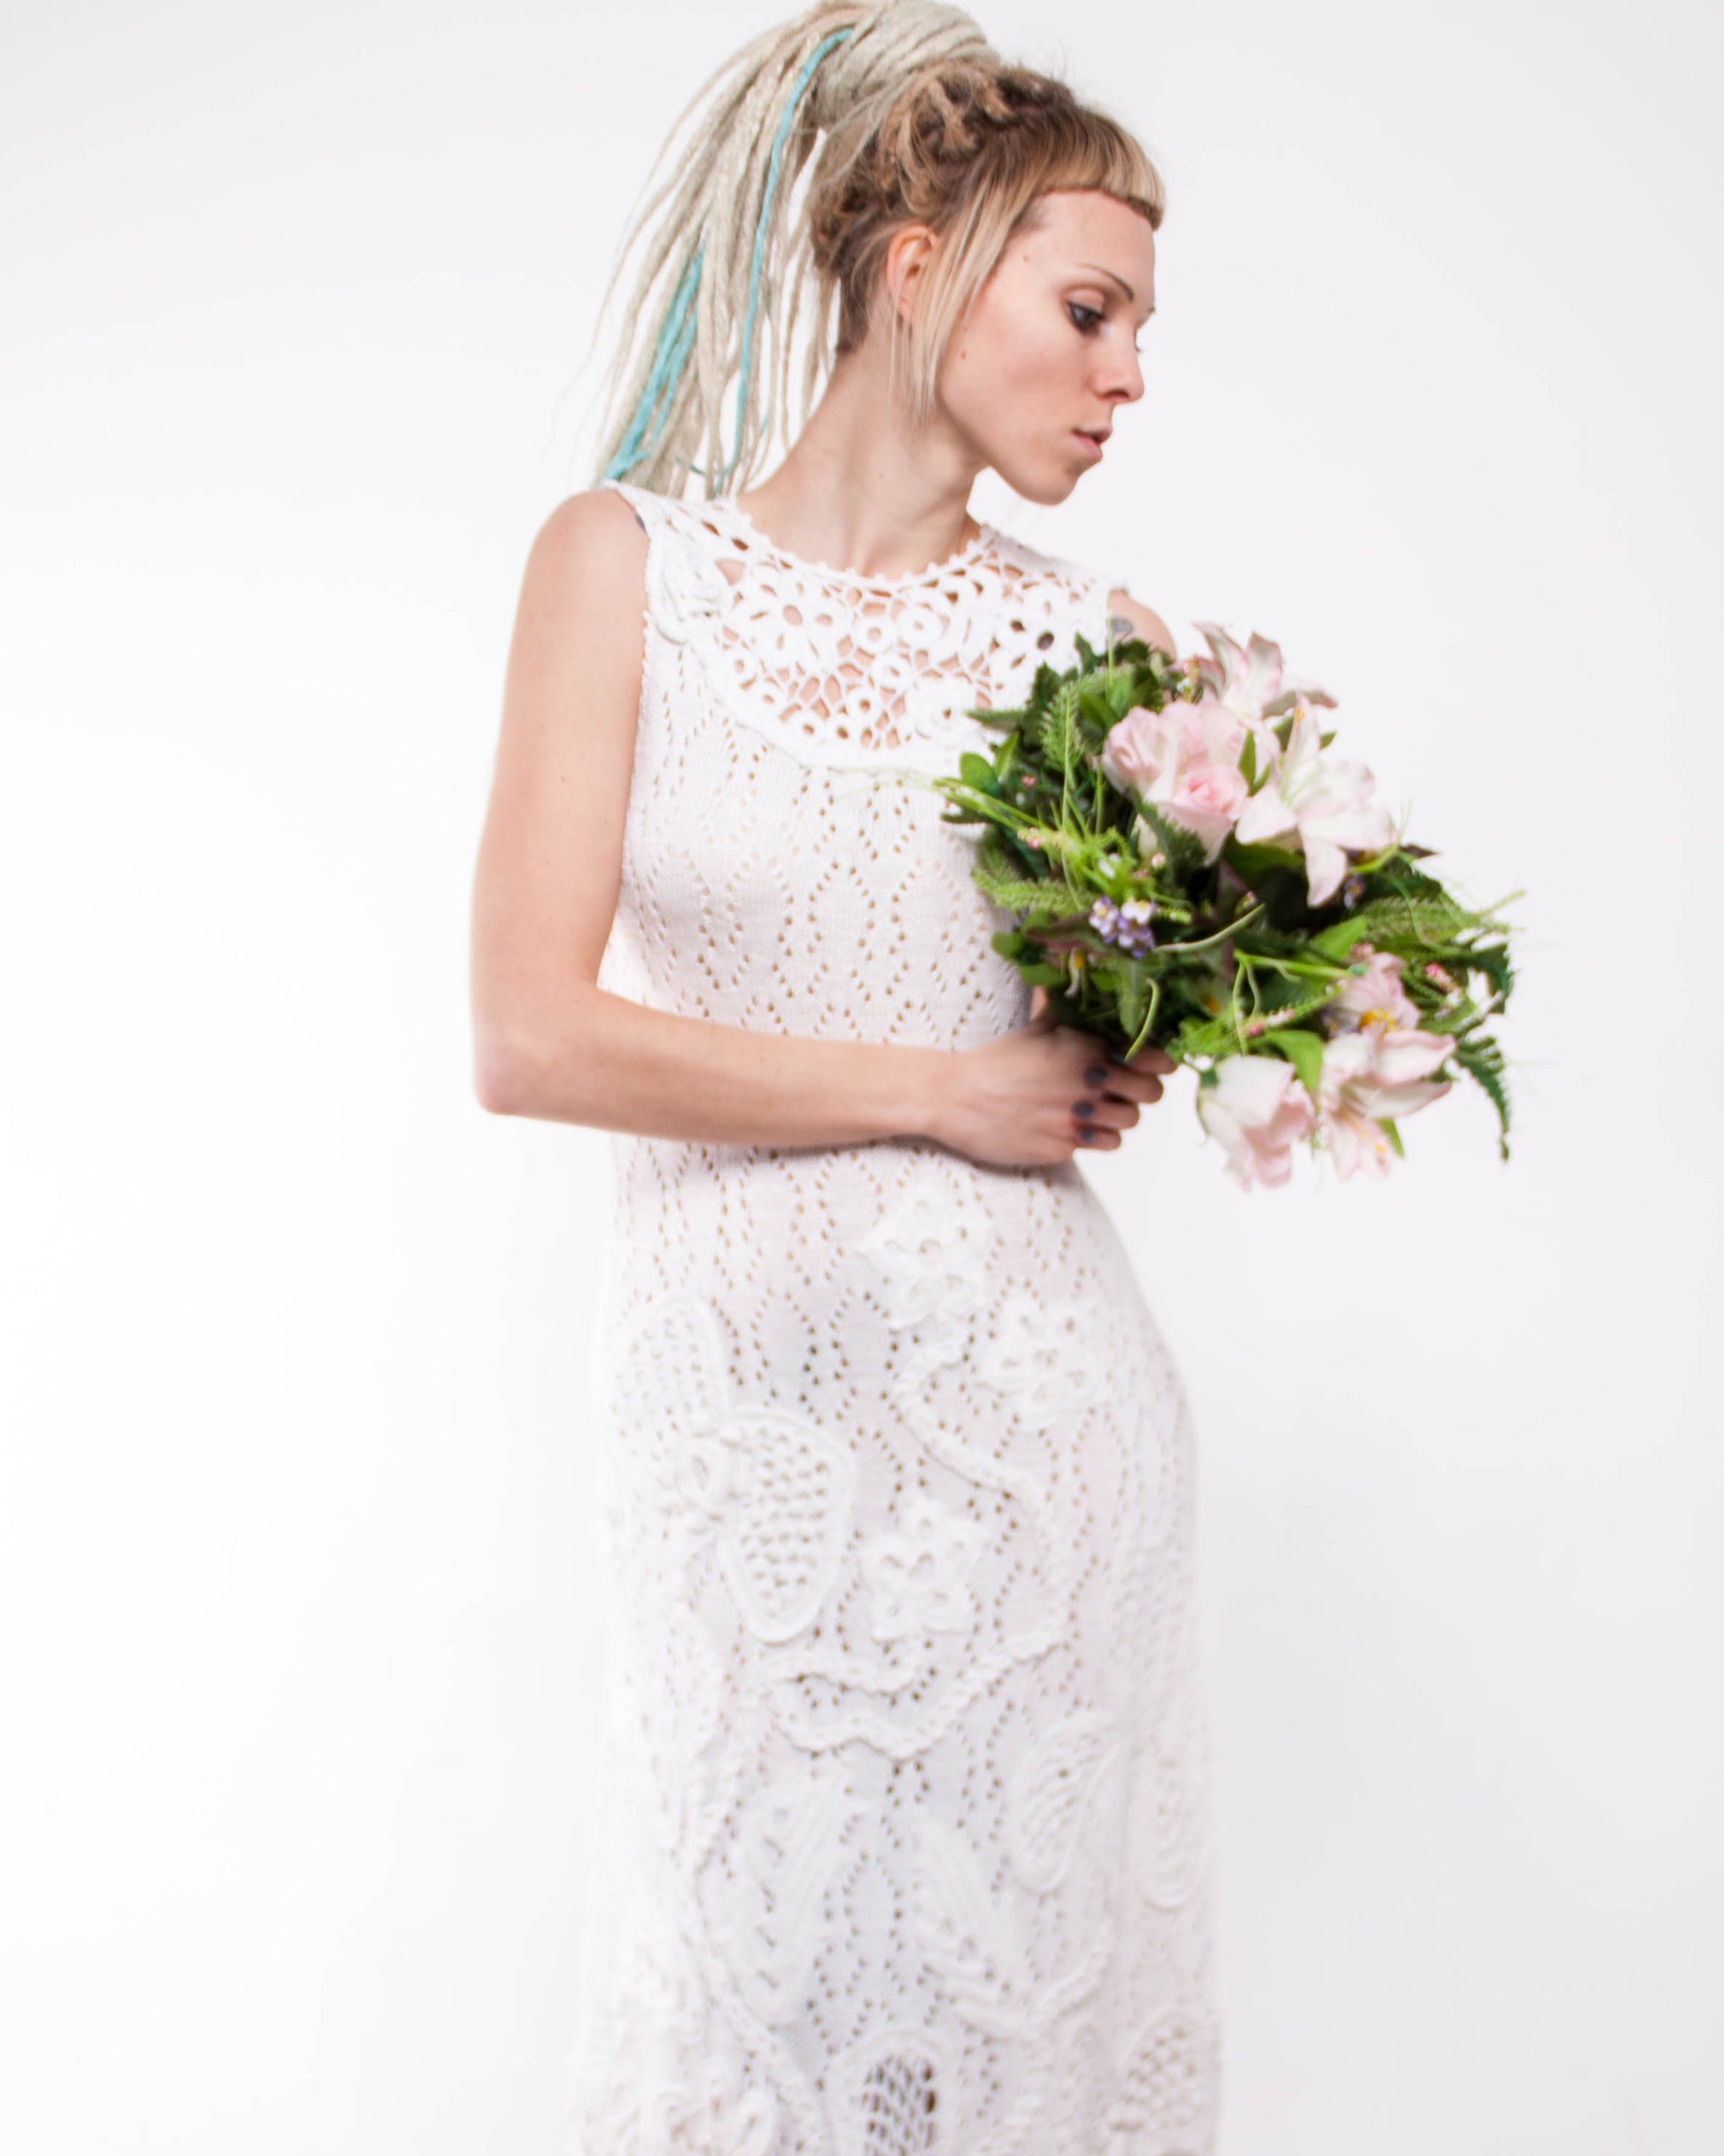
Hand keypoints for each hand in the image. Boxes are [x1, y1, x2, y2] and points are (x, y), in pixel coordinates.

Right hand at [926, 1010, 1177, 1167]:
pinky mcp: (1065, 1147)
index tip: (1157, 1065)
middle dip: (1143, 1090)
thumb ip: (1071, 1013)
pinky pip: (1103, 1145)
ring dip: (1119, 1115)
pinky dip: (1097, 1137)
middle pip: (1150, 1094)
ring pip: (1130, 1122)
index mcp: (1087, 1049)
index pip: (1152, 1058)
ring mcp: (1078, 1118)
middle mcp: (1089, 1084)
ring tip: (1097, 1107)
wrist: (955, 1098)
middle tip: (1126, 1088)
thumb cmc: (996, 1060)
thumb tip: (1084, 985)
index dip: (1160, 1062)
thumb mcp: (1037, 1027)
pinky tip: (1079, 1126)